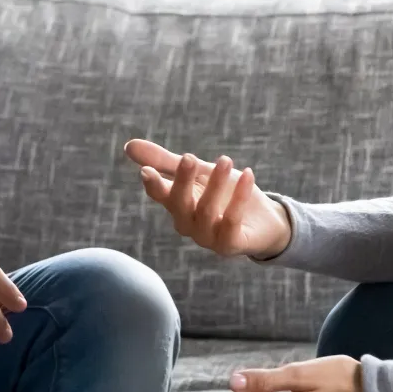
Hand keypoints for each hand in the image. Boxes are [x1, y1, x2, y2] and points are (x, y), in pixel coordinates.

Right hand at [124, 140, 291, 259]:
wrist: (264, 219)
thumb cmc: (224, 193)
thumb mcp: (198, 173)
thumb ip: (165, 162)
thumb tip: (128, 146)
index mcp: (176, 205)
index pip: (159, 195)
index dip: (153, 185)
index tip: (147, 171)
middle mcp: (188, 223)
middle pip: (179, 203)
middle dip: (182, 180)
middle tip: (189, 157)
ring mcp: (207, 237)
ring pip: (205, 211)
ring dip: (216, 184)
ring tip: (226, 160)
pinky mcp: (230, 245)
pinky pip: (231, 221)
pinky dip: (239, 197)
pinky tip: (248, 175)